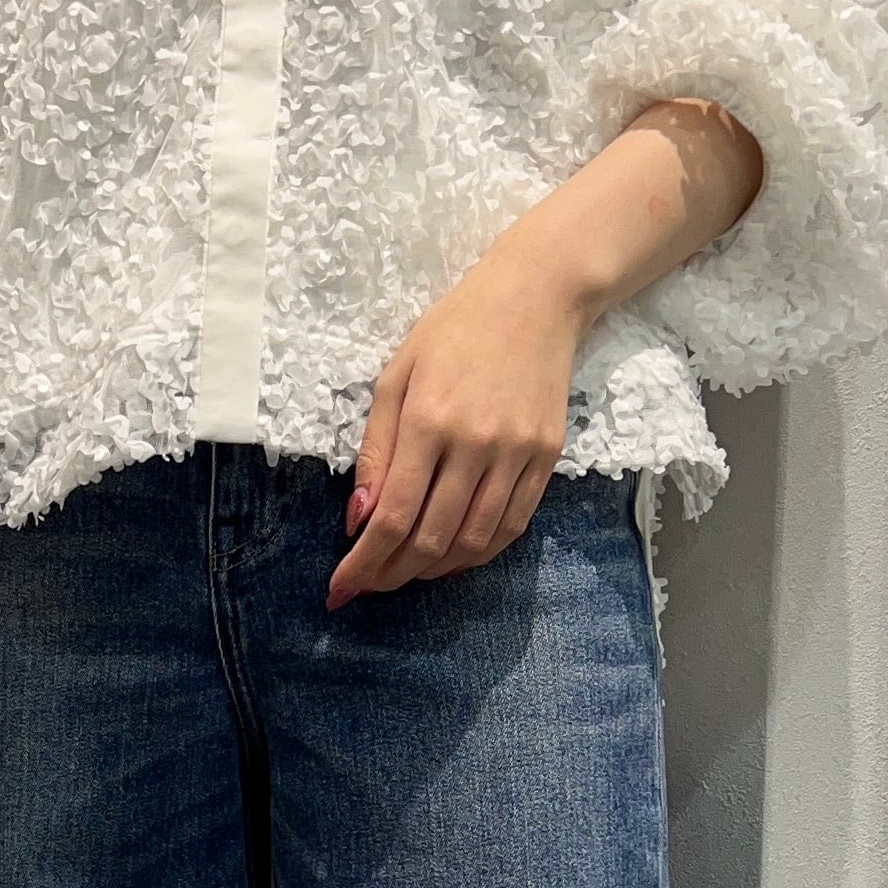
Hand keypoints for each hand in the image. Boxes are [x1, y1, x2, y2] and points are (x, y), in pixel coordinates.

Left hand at [326, 99, 764, 610]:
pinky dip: (476, 554)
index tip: (340, 589)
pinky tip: (450, 558)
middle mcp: (476, 444)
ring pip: (472, 542)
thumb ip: (375, 449)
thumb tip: (359, 518)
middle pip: (430, 539)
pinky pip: (511, 527)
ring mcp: (517, 454)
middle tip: (368, 586)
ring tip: (404, 574)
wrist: (536, 298)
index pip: (391, 516)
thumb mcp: (396, 375)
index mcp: (429, 420)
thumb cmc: (454, 330)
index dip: (363, 563)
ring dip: (431, 571)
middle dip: (391, 575)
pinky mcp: (546, 458)